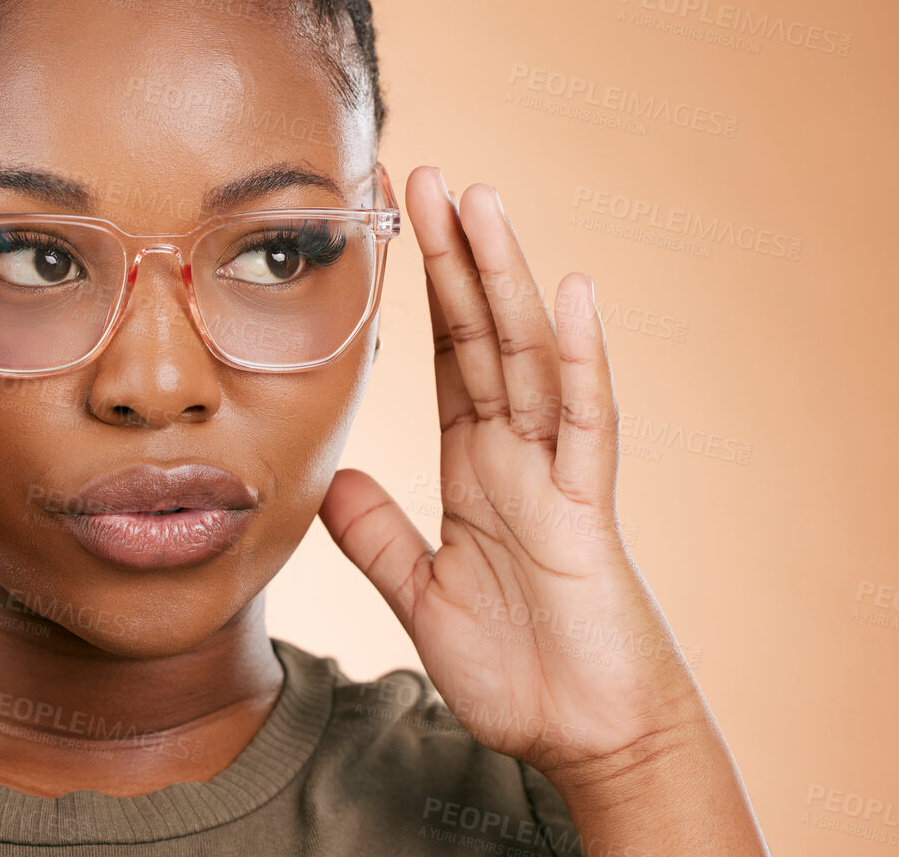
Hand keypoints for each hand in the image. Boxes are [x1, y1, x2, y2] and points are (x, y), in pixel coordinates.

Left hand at [318, 165, 706, 786]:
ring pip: (530, 356)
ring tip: (482, 199)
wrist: (582, 742)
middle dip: (455, 255)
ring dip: (504, 278)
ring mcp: (557, 475)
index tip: (397, 224)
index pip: (446, 356)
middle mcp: (518, 453)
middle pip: (483, 333)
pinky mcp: (589, 513)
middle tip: (428, 175)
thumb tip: (327, 474)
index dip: (423, 290)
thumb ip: (378, 534)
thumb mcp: (422, 593)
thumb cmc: (517, 671)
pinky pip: (586, 424)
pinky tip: (574, 293)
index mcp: (478, 466)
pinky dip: (581, 359)